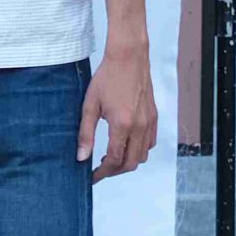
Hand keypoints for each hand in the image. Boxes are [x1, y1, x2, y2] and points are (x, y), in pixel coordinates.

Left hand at [79, 39, 157, 181]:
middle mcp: (140, 127)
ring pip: (143, 155)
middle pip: (132, 163)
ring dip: (128, 161)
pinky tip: (124, 144)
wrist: (129, 59)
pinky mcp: (155, 117)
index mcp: (123, 125)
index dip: (102, 172)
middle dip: (115, 171)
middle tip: (99, 170)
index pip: (114, 160)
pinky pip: (150, 143)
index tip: (91, 177)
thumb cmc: (106, 79)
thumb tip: (81, 157)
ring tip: (109, 158)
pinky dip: (138, 150)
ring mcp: (150, 122)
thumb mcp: (89, 106)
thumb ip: (85, 133)